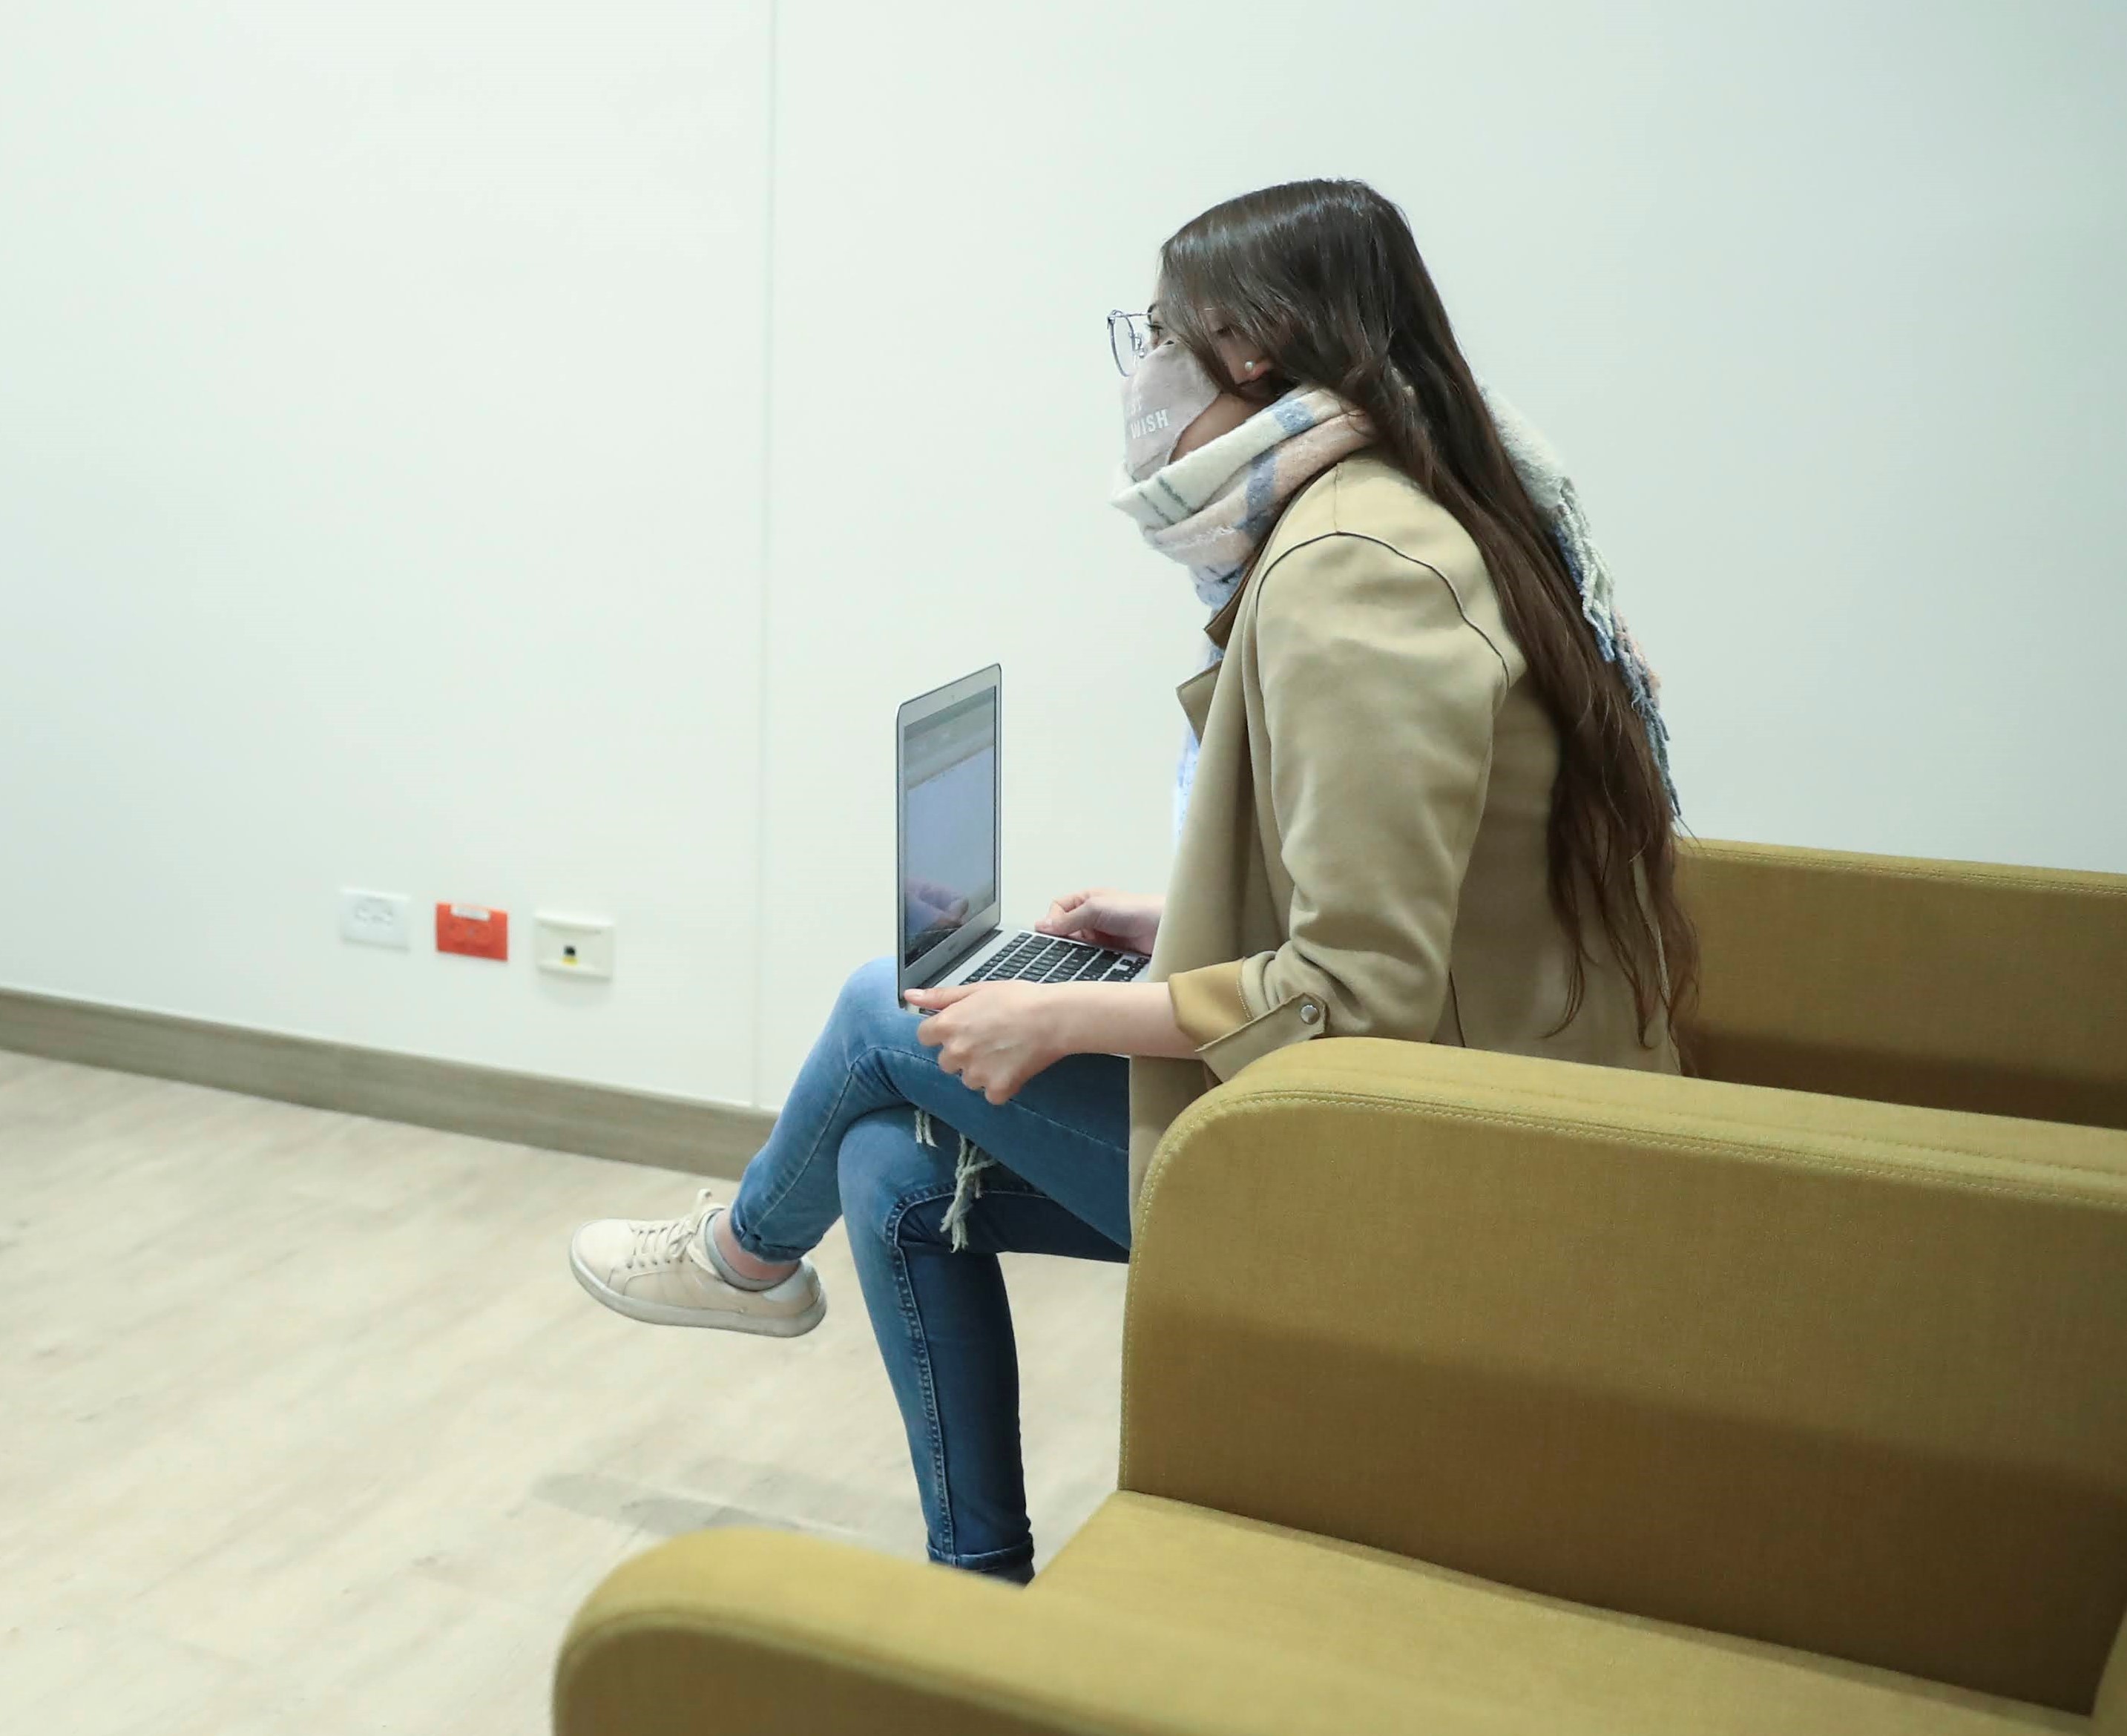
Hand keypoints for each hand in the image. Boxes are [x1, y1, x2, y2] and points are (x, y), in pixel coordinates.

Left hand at [904, 981, 1072, 1104]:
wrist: (1053, 1017)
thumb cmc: (1018, 998)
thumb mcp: (977, 990)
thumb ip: (940, 997)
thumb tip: (909, 996)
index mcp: (948, 1025)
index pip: (924, 1037)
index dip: (942, 1032)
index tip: (962, 1028)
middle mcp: (956, 1052)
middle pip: (946, 1061)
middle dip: (962, 1053)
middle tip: (989, 1039)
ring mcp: (976, 1073)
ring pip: (968, 1079)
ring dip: (981, 1070)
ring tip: (1005, 1052)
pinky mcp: (997, 1089)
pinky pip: (990, 1094)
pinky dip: (1001, 1085)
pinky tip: (1015, 1067)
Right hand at [1036, 887, 1161, 954]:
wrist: (1165, 929)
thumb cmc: (1138, 909)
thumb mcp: (1095, 908)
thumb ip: (1068, 918)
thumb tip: (1043, 925)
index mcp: (1086, 901)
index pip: (1057, 909)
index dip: (1052, 920)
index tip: (1051, 933)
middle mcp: (1091, 918)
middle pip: (1064, 931)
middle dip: (1061, 940)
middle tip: (1060, 949)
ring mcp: (1100, 937)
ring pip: (1076, 948)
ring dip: (1074, 953)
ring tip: (1076, 956)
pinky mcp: (1108, 953)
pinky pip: (1089, 959)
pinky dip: (1086, 962)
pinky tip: (1087, 964)